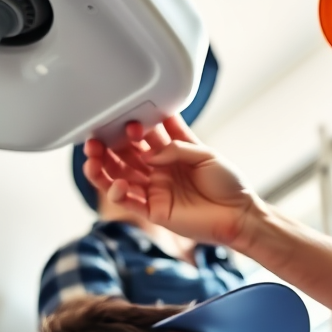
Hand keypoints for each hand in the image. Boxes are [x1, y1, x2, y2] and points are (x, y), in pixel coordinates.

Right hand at [83, 115, 257, 248]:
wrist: (240, 215)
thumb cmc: (229, 184)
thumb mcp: (207, 155)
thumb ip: (177, 147)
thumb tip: (151, 152)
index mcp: (172, 153)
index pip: (144, 136)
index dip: (132, 126)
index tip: (126, 117)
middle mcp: (160, 170)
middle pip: (125, 155)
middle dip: (108, 145)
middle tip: (97, 136)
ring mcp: (156, 190)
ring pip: (119, 177)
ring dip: (102, 168)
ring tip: (92, 157)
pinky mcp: (155, 211)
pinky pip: (129, 201)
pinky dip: (118, 192)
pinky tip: (116, 184)